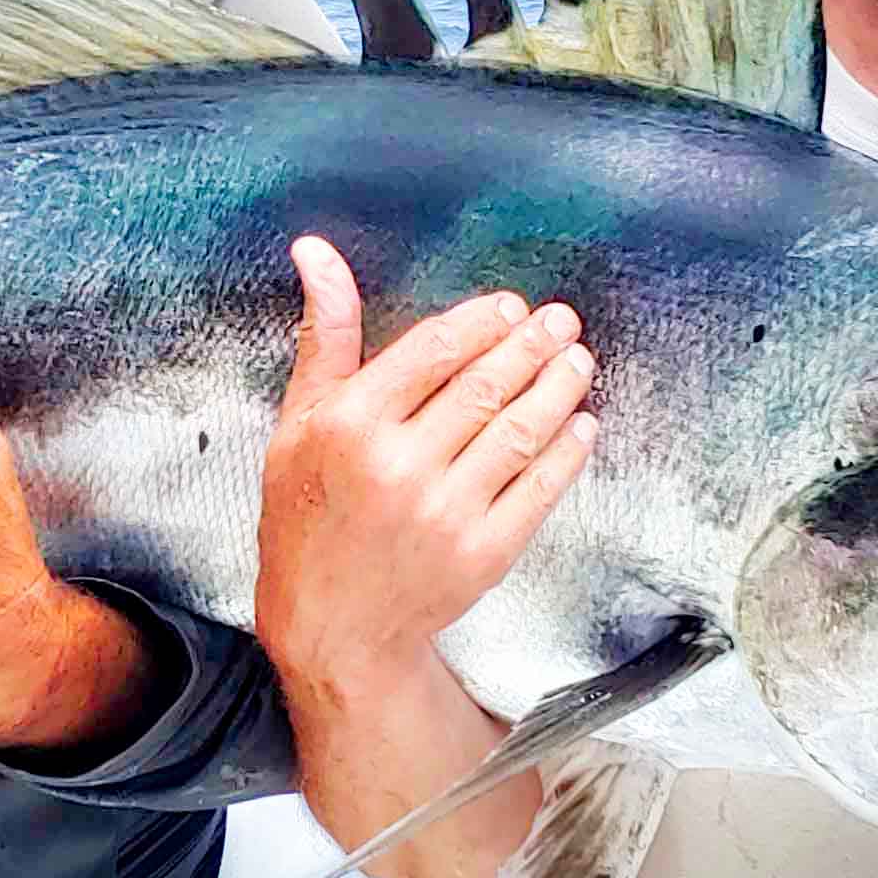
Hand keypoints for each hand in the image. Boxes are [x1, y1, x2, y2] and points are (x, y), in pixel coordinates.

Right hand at [253, 236, 596, 687]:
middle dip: (532, 344)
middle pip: (485, 385)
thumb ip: (324, 336)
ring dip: (559, 387)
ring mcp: (444, 512)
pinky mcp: (483, 553)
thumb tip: (316, 251)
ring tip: (578, 359)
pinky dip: (567, 451)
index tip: (510, 307)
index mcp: (349, 425)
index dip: (481, 322)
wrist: (333, 626)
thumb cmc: (309, 516)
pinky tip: (580, 423)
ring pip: (520, 431)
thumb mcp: (297, 422)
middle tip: (561, 320)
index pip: (433, 350)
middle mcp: (397, 465)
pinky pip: (539, 489)